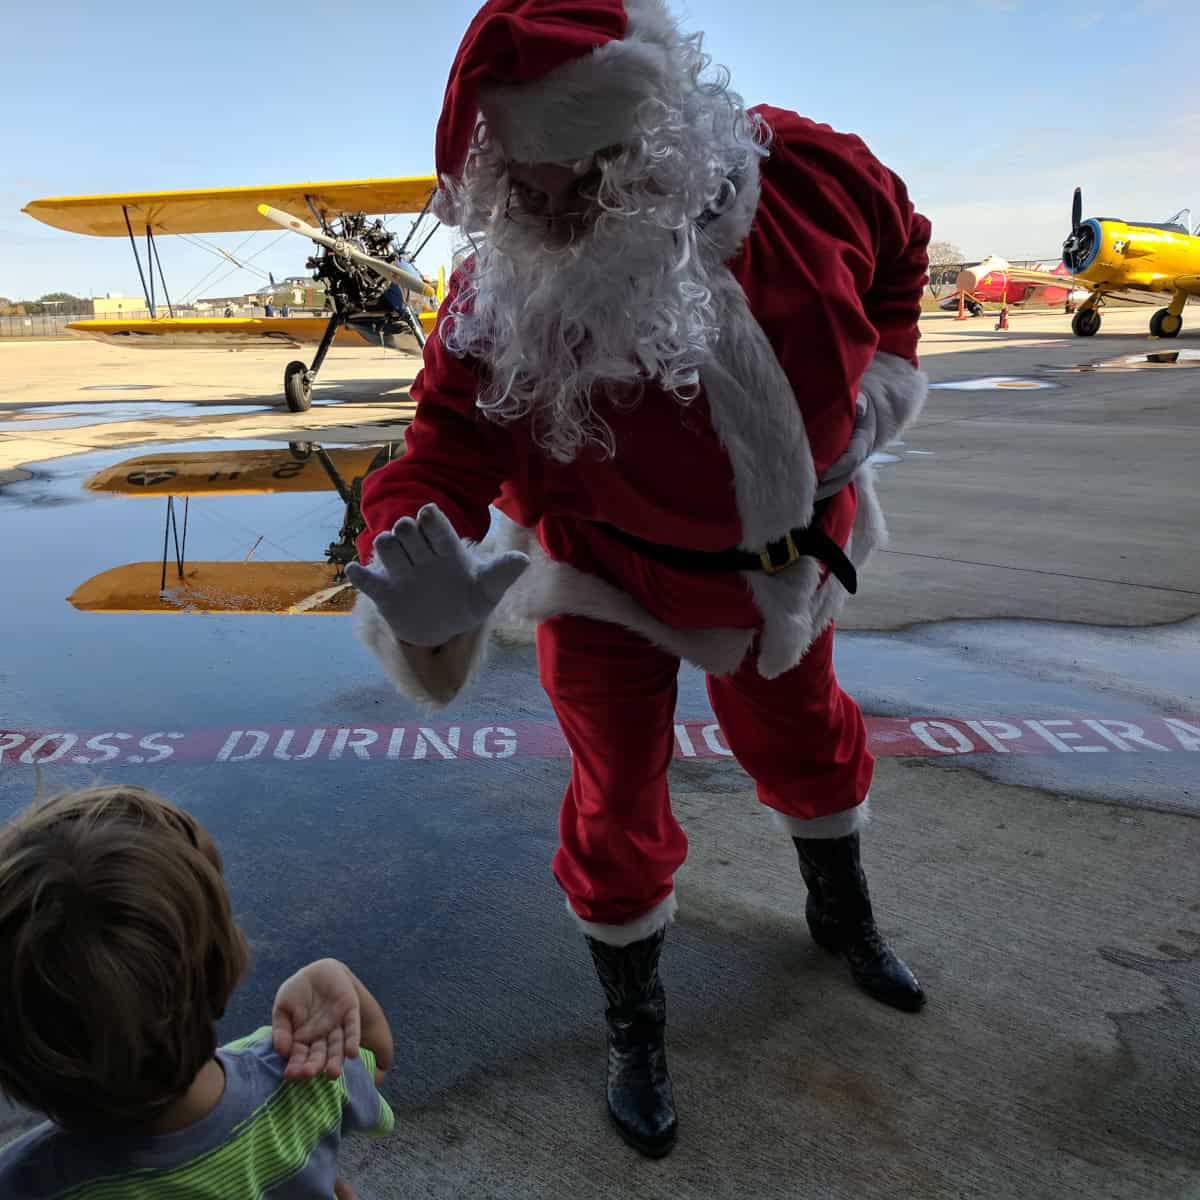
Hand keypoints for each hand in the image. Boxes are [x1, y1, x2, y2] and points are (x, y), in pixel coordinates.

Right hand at [272, 959, 360, 1080]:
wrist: (317, 970)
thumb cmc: (297, 991)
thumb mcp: (283, 1008)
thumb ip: (281, 1029)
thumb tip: (281, 1051)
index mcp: (303, 1039)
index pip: (300, 1056)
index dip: (296, 1064)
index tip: (291, 1074)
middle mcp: (321, 1037)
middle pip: (319, 1055)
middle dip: (315, 1065)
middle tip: (310, 1073)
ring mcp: (336, 1026)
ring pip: (337, 1046)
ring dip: (335, 1059)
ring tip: (332, 1073)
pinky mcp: (350, 1012)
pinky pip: (352, 1028)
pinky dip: (352, 1040)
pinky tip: (352, 1053)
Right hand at [346, 504, 528, 646]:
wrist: (446, 627)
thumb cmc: (468, 600)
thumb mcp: (488, 590)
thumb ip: (502, 573)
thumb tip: (523, 559)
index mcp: (446, 549)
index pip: (435, 525)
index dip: (431, 519)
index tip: (428, 514)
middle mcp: (421, 555)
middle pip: (406, 529)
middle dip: (408, 532)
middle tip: (415, 544)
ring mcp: (401, 572)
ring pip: (385, 546)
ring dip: (387, 547)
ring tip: (397, 559)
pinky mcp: (384, 593)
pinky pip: (366, 580)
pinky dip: (359, 574)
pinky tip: (359, 571)